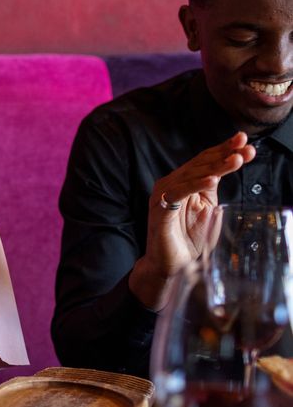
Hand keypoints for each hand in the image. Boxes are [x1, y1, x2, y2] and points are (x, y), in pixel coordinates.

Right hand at [130, 132, 255, 308]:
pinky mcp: (161, 209)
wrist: (170, 265)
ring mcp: (164, 195)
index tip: (245, 141)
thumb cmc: (189, 239)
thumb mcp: (209, 209)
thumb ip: (214, 190)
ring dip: (216, 166)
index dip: (224, 149)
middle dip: (225, 153)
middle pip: (200, 163)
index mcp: (185, 182)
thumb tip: (233, 163)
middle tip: (245, 146)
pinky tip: (213, 180)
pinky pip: (179, 193)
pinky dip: (195, 185)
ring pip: (192, 174)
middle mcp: (172, 183)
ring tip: (236, 160)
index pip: (206, 161)